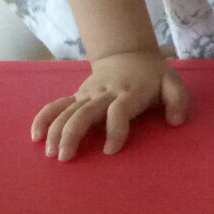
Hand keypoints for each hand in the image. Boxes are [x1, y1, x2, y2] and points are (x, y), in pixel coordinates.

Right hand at [32, 47, 189, 161]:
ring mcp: (87, 94)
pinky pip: (56, 105)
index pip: (118, 111)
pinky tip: (36, 136)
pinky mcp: (77, 95)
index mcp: (129, 93)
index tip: (110, 151)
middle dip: (72, 135)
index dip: (114, 130)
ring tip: (52, 154)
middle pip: (84, 113)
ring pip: (67, 111)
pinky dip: (44, 118)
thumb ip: (178, 100)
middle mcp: (104, 94)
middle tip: (66, 158)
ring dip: (56, 131)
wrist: (128, 54)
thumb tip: (177, 122)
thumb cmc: (152, 75)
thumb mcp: (172, 82)